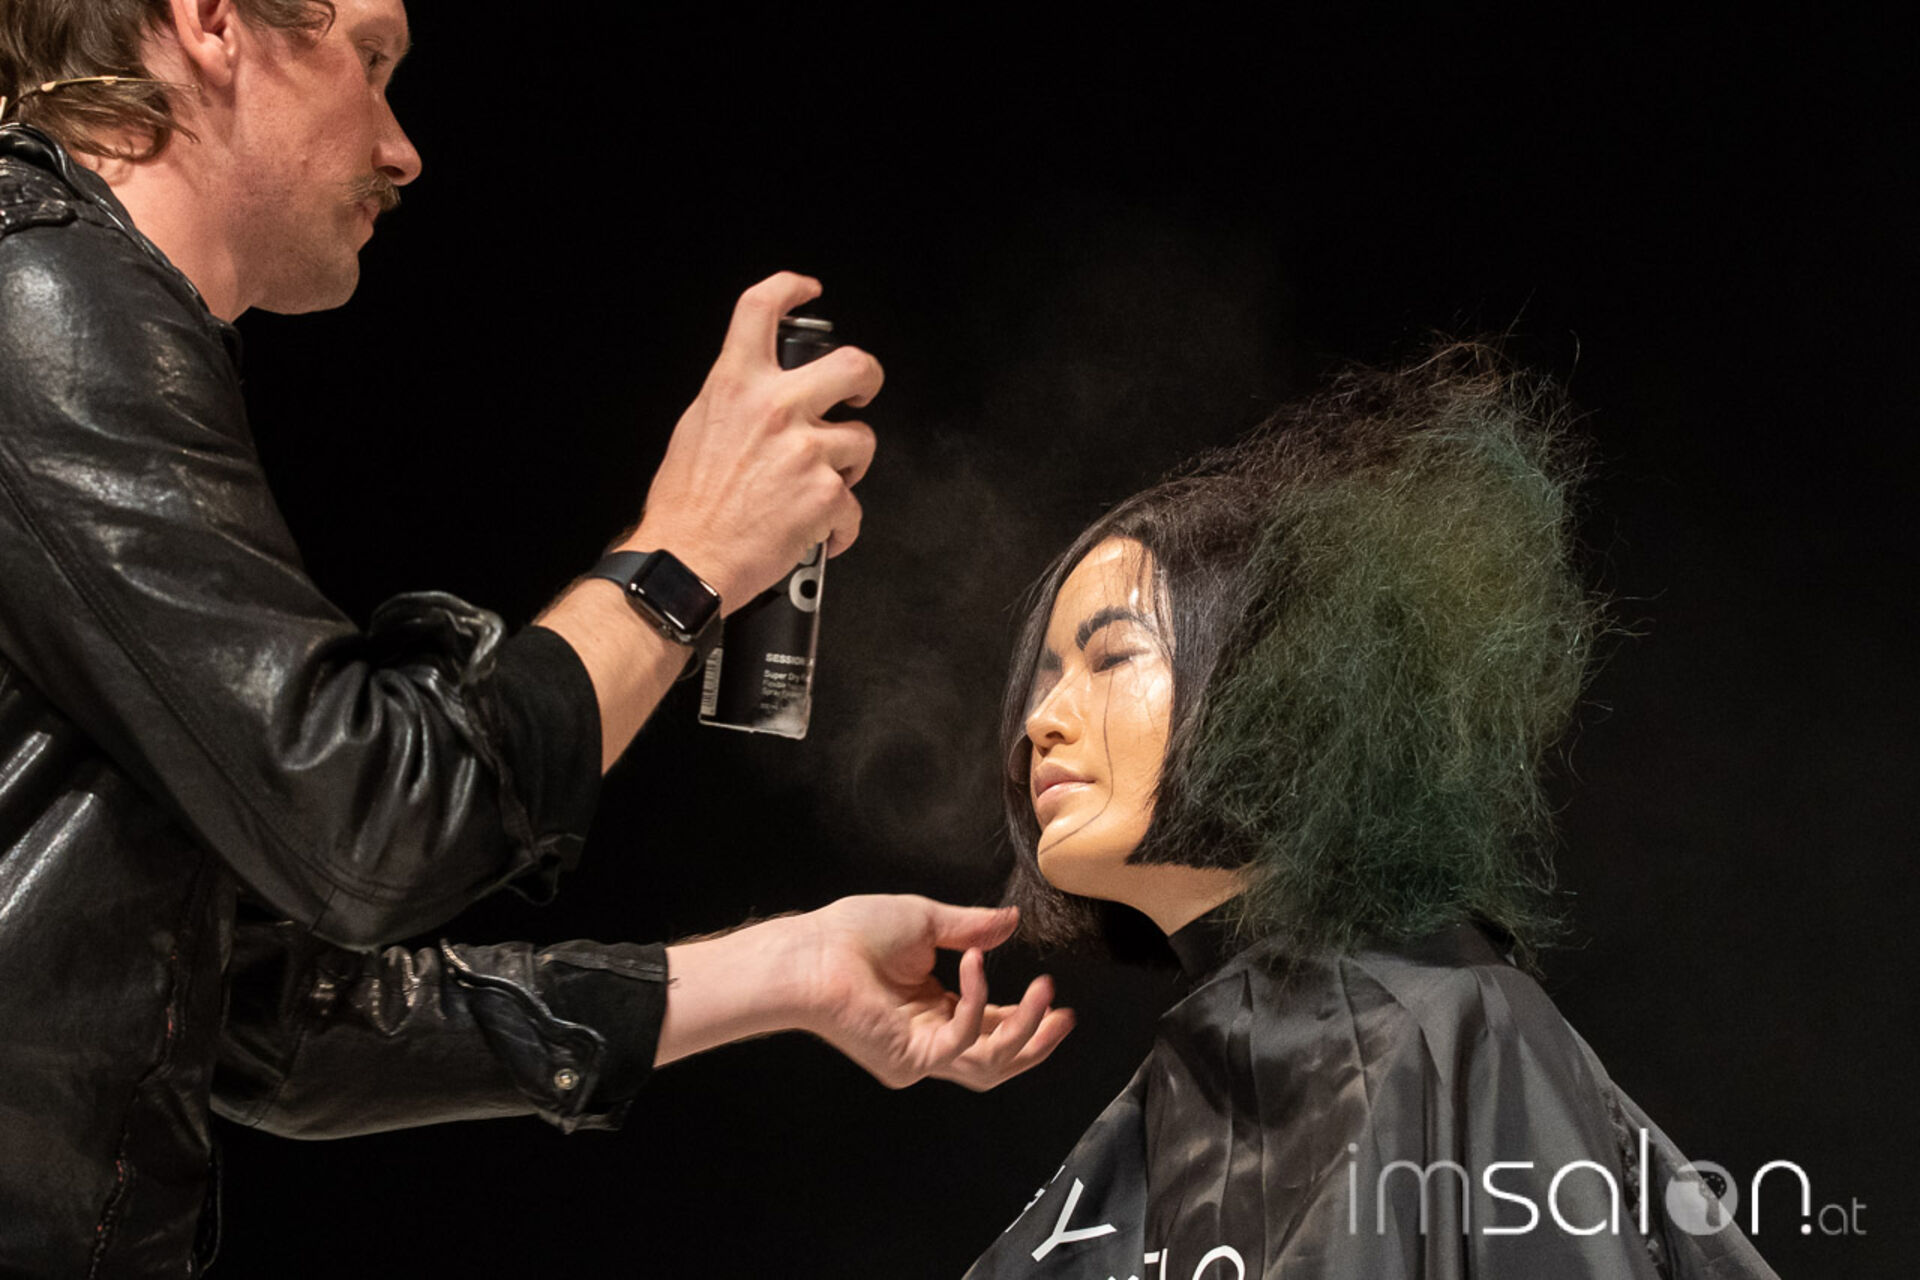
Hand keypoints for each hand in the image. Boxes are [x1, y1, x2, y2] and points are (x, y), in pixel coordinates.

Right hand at [630, 272, 883, 609]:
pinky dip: (840, 526)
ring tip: (822, 487)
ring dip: (849, 466)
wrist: (684, 561)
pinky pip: (854, 506)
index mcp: (735, 386)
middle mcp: (775, 409)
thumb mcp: (696, 429)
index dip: (790, 288)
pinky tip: (818, 534)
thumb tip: (756, 397)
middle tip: (862, 392)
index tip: (807, 289)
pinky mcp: (827, 494)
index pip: (762, 308)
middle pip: (854, 363)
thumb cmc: (684, 507)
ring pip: (862, 441)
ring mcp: (806, 450)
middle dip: (868, 378)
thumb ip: (735, 403)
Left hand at [791, 896, 1074, 1090]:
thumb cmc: (853, 933)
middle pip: (996, 1059)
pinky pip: (961, 1041)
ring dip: (1023, 1030)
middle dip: (1035, 1040)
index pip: (988, 1026)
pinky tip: (975, 962)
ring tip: (1045, 994)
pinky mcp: (911, 1059)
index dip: (1024, 1017)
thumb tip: (1011, 921)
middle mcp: (929, 1038)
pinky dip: (976, 1002)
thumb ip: (972, 927)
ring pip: (988, 1064)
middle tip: (1064, 1017)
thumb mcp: (926, 921)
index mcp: (932, 1009)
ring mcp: (920, 1055)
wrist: (813, 951)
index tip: (1054, 998)